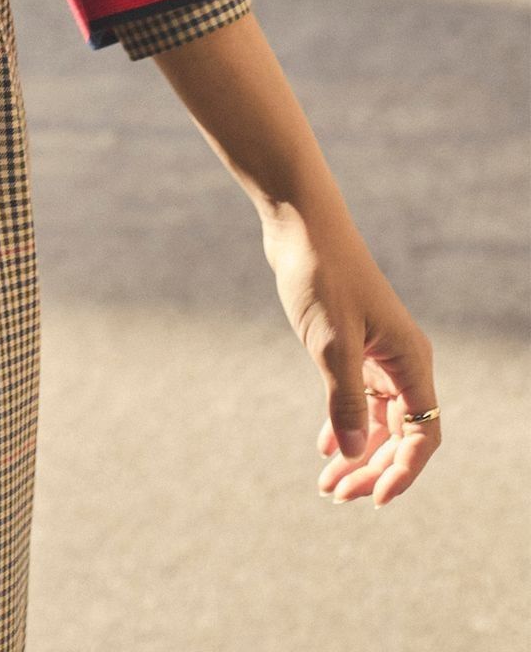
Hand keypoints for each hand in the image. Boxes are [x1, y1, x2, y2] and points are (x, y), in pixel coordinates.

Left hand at [262, 204, 442, 504]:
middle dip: (371, 469)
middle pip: (400, 434)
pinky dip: (344, 424)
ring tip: (326, 483)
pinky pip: (358, 398)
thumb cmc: (321, 275)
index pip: (423, 435)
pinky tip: (324, 446)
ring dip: (356, 452)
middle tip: (335, 495)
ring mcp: (377, 353)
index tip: (373, 499)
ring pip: (377, 419)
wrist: (299, 224)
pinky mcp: (353, 344)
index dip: (403, 472)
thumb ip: (345, 401)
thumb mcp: (331, 343)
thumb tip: (355, 455)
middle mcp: (401, 361)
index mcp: (410, 361)